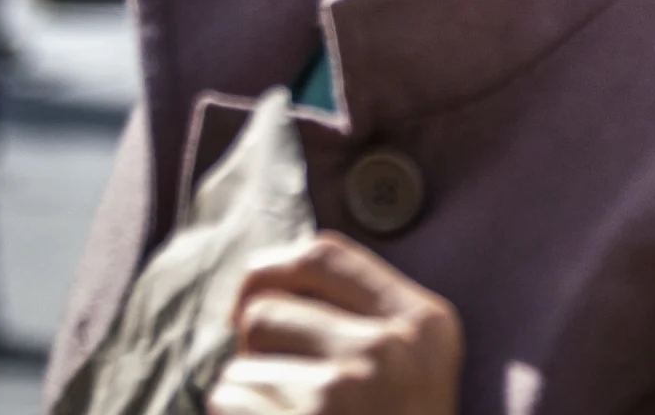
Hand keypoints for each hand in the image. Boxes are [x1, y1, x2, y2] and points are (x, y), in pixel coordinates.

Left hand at [210, 235, 459, 414]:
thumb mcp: (414, 368)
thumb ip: (363, 316)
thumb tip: (264, 280)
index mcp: (424, 322)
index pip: (323, 254)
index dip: (270, 272)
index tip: (249, 303)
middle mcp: (390, 346)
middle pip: (267, 309)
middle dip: (255, 352)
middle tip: (284, 393)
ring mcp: (349, 387)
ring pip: (241, 365)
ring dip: (246, 399)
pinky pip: (230, 401)